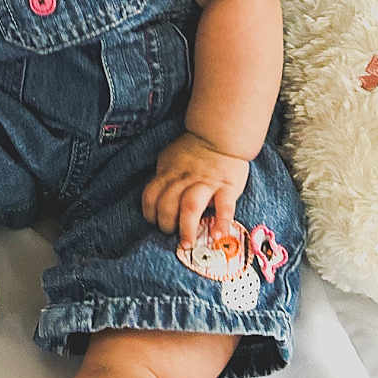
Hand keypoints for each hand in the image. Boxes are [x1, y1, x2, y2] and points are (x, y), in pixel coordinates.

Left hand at [141, 130, 249, 249]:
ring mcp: (207, 183)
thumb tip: (156, 199)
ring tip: (188, 244)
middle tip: (171, 234)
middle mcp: (185, 178)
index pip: (151, 195)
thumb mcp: (171, 158)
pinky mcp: (227, 187)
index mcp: (170, 172)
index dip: (150, 213)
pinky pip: (224, 206)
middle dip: (166, 224)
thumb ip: (164, 177)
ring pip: (190, 206)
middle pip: (168, 204)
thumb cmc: (195, 149)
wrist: (221, 133)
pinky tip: (217, 235)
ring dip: (187, 228)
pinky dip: (221, 223)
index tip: (155, 222)